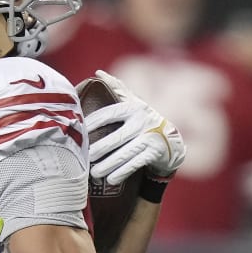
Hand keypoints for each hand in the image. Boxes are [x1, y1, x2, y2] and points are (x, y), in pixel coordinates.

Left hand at [81, 71, 184, 186]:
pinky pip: (135, 164)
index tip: (79, 134)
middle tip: (85, 158)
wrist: (172, 142)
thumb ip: (118, 89)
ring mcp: (150, 137)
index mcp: (133, 108)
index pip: (108, 115)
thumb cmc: (145, 122)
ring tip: (94, 173)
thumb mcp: (134, 104)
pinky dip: (122, 172)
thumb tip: (99, 72)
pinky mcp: (155, 153)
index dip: (92, 124)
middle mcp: (142, 121)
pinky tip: (111, 180)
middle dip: (99, 149)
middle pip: (115, 138)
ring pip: (124, 153)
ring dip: (108, 165)